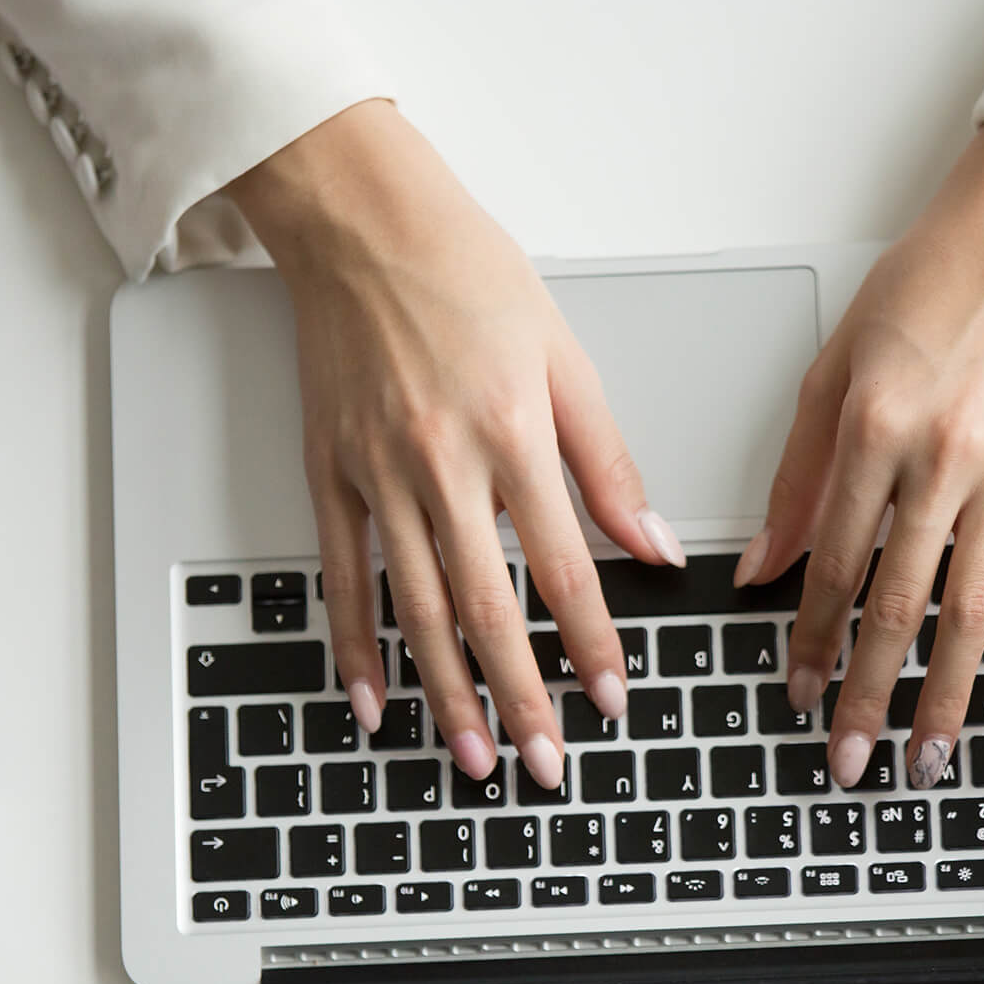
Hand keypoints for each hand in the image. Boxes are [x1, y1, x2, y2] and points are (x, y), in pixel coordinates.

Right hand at [228, 100, 683, 786]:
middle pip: (486, 608)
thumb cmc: (468, 273)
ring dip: (445, 693)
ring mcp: (376, 474)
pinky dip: (354, 645)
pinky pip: (341, 577)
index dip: (589, 643)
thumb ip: (609, 464)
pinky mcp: (329, 472)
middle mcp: (440, 463)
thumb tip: (655, 546)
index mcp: (512, 434)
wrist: (364, 220)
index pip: (563, 568)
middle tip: (542, 764)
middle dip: (520, 698)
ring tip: (469, 756)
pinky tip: (372, 699)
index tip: (611, 698)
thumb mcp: (566, 358)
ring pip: (415, 608)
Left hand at [735, 123, 983, 789]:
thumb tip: (763, 567)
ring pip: (973, 609)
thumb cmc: (931, 282)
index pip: (832, 565)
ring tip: (928, 758)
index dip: (813, 642)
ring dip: (947, 695)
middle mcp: (941, 456)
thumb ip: (798, 475)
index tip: (799, 696)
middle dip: (868, 695)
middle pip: (898, 604)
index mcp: (872, 428)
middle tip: (851, 761)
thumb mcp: (834, 366)